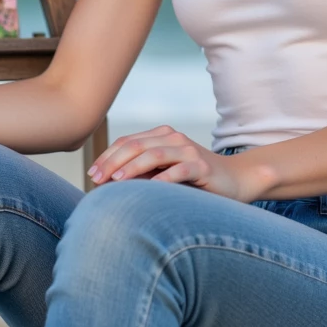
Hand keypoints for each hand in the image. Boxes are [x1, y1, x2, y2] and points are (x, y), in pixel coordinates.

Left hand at [86, 124, 251, 200]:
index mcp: (161, 136)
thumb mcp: (164, 173)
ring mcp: (188, 151)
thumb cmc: (194, 181)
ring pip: (153, 155)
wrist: (235, 180)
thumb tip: (107, 183)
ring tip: (114, 181)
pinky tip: (148, 190)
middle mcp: (173, 138)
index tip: (91, 174)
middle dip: (112, 162)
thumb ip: (142, 172)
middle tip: (96, 179)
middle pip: (135, 146)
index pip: (127, 142)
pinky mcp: (202, 166)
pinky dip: (162, 179)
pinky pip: (179, 171)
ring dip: (131, 168)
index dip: (107, 157)